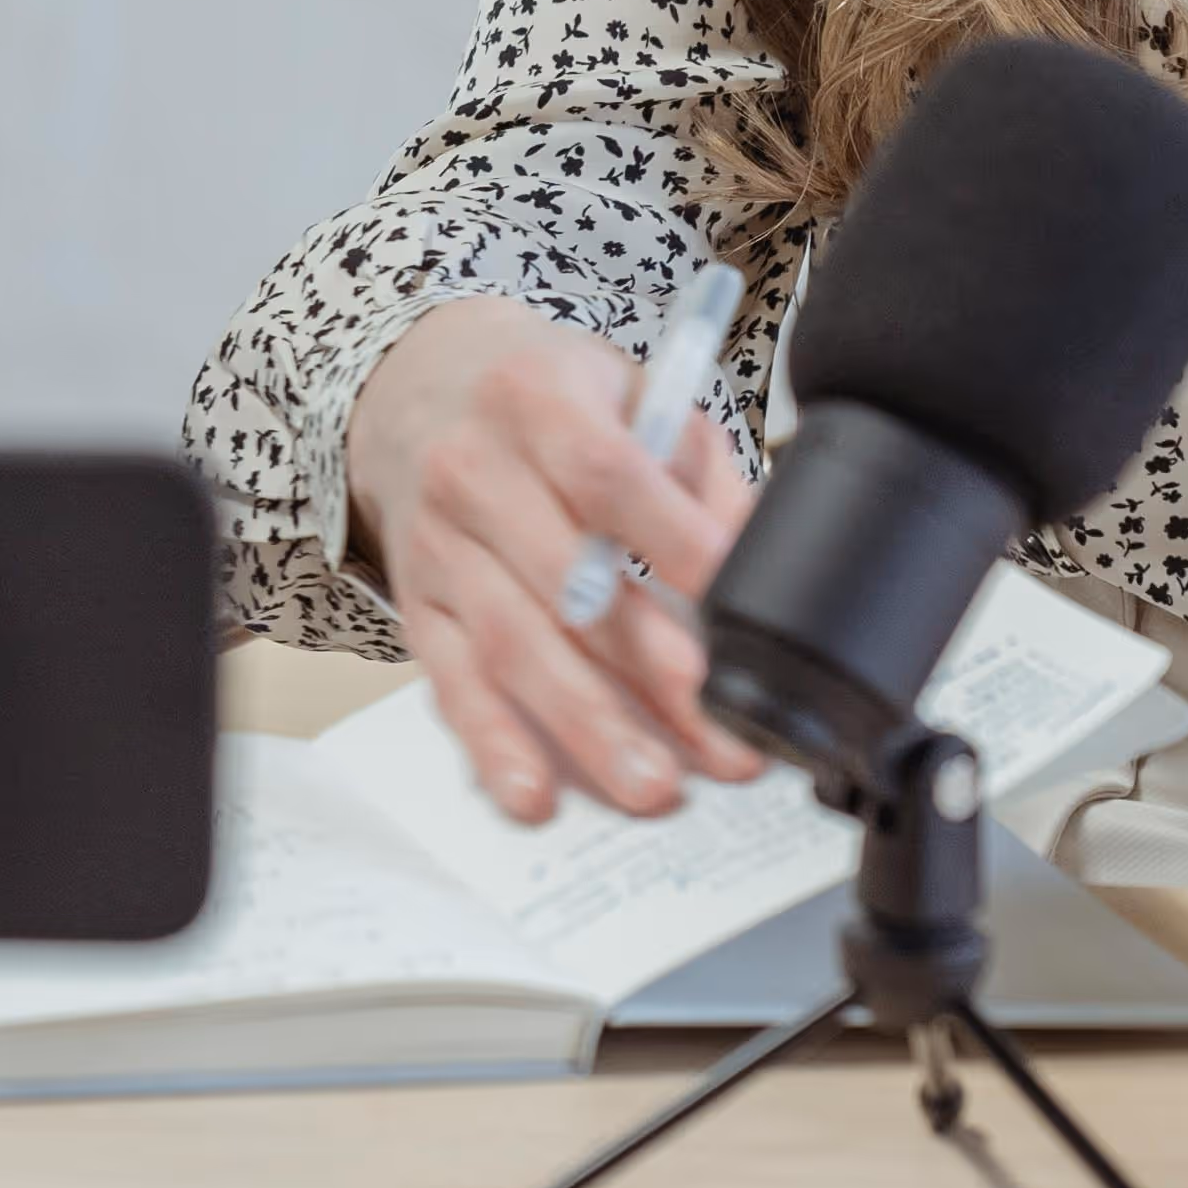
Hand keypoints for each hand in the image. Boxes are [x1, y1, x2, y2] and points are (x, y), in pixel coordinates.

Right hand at [342, 296, 761, 823]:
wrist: (427, 396)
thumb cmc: (556, 405)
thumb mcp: (633, 397)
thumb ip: (700, 476)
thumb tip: (769, 564)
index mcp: (535, 395)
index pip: (606, 475)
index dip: (676, 544)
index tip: (741, 607)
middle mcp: (471, 466)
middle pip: (563, 581)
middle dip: (647, 664)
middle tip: (717, 728)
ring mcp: (438, 544)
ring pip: (513, 645)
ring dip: (586, 723)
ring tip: (652, 782)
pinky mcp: (417, 607)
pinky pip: (452, 684)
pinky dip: (493, 744)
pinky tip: (535, 792)